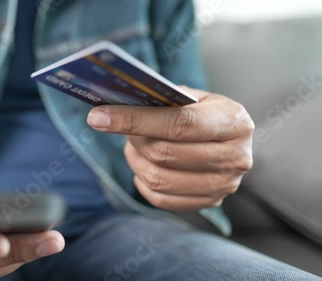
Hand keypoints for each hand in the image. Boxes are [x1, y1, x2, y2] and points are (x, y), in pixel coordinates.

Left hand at [87, 87, 254, 210]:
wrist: (229, 139)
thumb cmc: (204, 112)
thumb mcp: (192, 97)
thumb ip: (162, 101)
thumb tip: (115, 107)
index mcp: (233, 122)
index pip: (178, 124)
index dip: (135, 120)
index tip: (100, 116)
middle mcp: (236, 157)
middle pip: (165, 154)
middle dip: (133, 139)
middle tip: (118, 126)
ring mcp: (225, 184)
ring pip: (159, 179)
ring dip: (135, 160)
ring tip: (133, 145)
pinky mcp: (211, 202)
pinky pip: (161, 198)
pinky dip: (142, 182)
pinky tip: (143, 165)